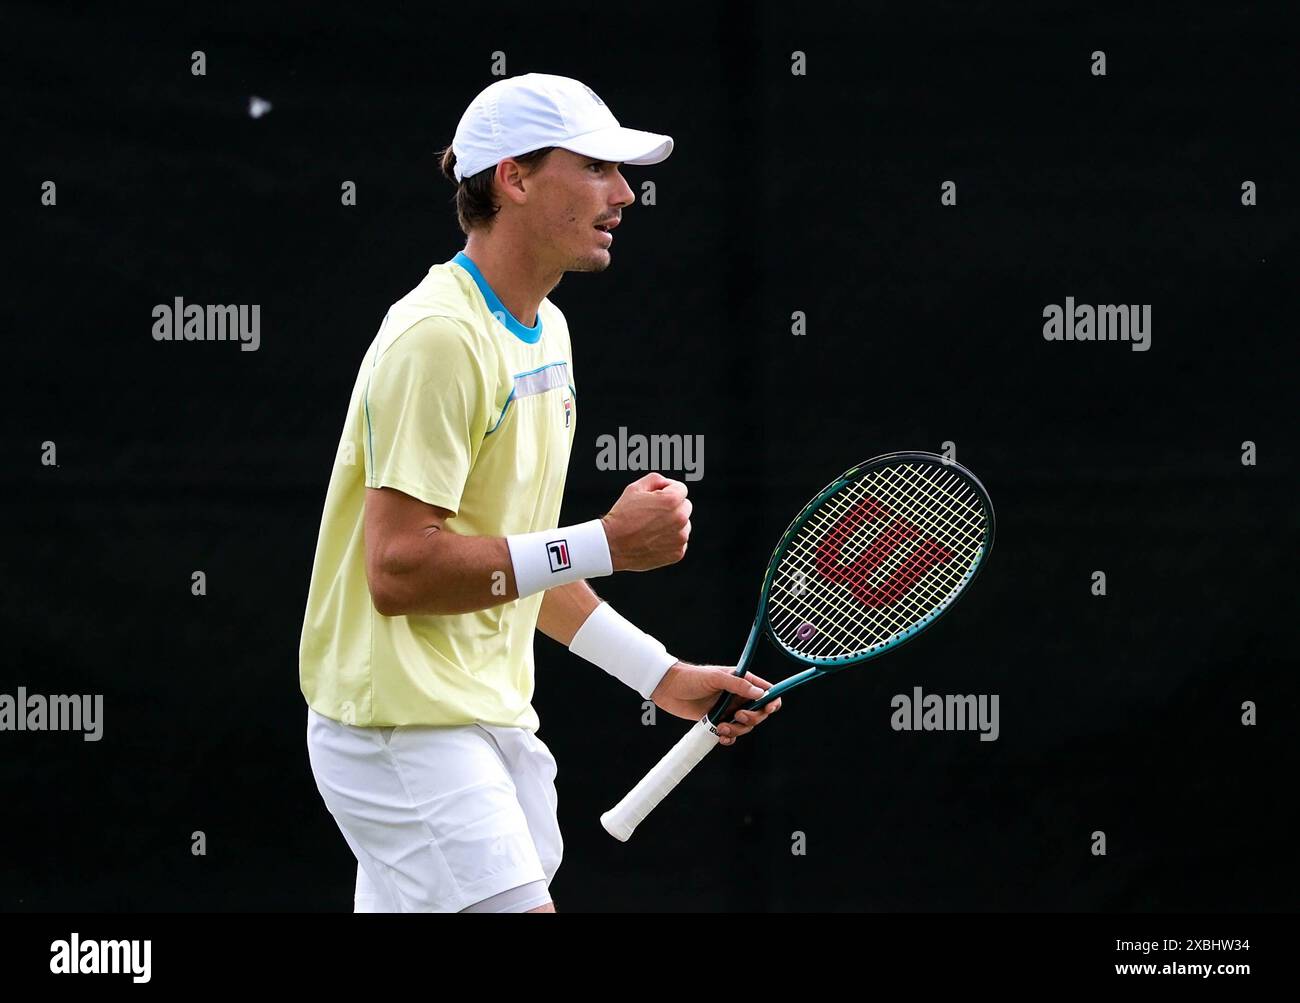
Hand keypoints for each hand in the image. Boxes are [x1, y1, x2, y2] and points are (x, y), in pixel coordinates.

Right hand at [600, 473, 691, 571]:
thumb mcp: (634, 488)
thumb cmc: (622, 516)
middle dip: (673, 507)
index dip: (667, 490)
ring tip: (652, 527)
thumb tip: (667, 484)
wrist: (612, 545)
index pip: (681, 489)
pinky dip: (670, 540)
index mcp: (671, 501)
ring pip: (684, 525)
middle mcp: (680, 519)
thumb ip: (656, 479)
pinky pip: (680, 541)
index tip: (655, 497)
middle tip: (653, 513)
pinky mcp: (677, 553)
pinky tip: (654, 539)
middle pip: (685, 506)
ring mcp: (680, 538)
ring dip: (673, 524)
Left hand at [649, 662, 782, 745]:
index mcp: (741, 681)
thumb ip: (738, 685)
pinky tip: (720, 736)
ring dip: (737, 730)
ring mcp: (727, 710)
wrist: (667, 688)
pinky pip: (730, 734)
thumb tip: (760, 693)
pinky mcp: (716, 721)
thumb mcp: (715, 677)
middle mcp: (737, 696)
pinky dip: (729, 738)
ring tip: (721, 727)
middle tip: (737, 716)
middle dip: (751, 718)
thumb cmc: (690, 677)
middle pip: (758, 712)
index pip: (765, 691)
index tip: (769, 708)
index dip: (772, 701)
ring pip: (744, 726)